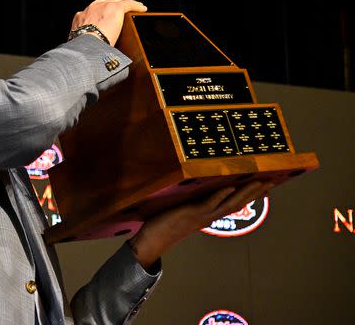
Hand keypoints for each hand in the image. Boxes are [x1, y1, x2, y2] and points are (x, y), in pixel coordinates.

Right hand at [71, 0, 146, 44]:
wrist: (85, 47)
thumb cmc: (83, 49)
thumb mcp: (81, 41)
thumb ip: (87, 39)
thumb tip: (95, 47)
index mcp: (81, 17)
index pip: (94, 7)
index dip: (103, 8)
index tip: (108, 14)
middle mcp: (92, 8)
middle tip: (124, 6)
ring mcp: (103, 6)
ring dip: (128, 1)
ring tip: (137, 7)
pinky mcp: (115, 8)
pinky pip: (128, 3)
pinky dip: (136, 5)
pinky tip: (142, 9)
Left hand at [127, 180, 274, 268]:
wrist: (151, 240)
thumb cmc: (163, 225)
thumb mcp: (180, 211)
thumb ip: (189, 202)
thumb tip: (193, 190)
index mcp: (207, 215)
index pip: (232, 203)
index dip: (248, 195)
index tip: (263, 186)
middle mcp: (208, 216)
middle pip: (236, 203)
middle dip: (254, 192)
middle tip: (271, 181)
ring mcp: (201, 215)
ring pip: (228, 203)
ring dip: (244, 192)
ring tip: (259, 182)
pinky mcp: (191, 212)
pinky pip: (209, 203)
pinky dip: (220, 195)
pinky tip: (230, 187)